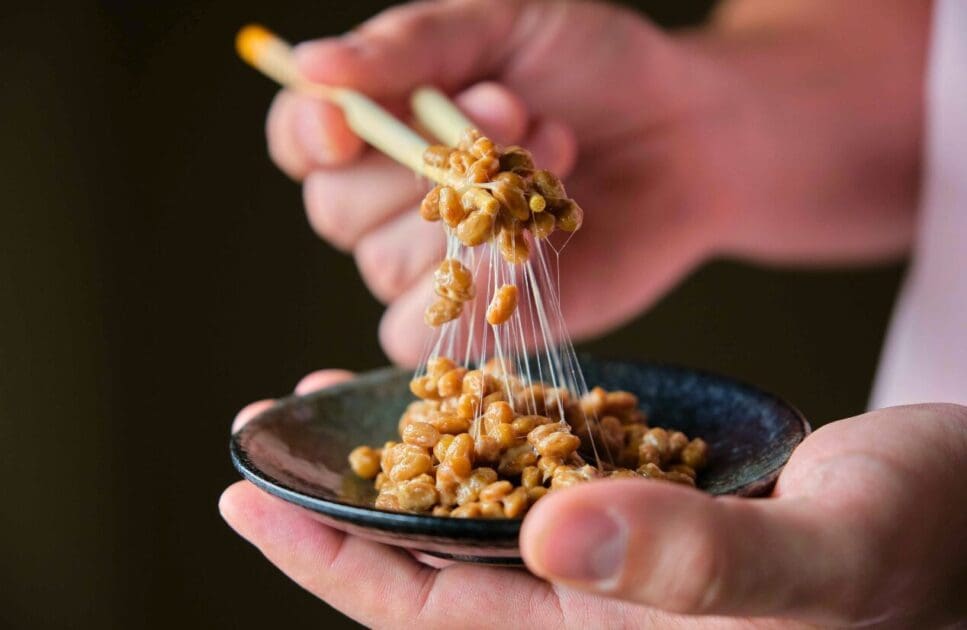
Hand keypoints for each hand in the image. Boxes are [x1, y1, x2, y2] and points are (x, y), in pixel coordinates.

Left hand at [221, 371, 966, 627]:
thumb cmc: (924, 549)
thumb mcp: (821, 558)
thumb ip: (696, 564)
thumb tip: (553, 536)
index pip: (432, 614)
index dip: (334, 560)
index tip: (249, 495)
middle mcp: (598, 605)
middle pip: (432, 557)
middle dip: (343, 497)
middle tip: (272, 425)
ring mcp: (617, 550)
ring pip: (477, 507)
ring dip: (405, 452)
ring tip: (339, 398)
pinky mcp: (644, 498)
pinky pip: (536, 465)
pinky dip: (483, 425)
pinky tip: (457, 386)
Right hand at [263, 0, 928, 365]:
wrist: (687, 137)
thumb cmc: (594, 68)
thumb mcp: (505, 26)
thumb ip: (410, 47)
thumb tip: (309, 66)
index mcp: (386, 119)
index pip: (301, 137)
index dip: (308, 135)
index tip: (343, 125)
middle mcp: (394, 197)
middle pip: (336, 211)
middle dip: (423, 164)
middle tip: (511, 113)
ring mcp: (435, 263)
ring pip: (384, 270)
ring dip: (469, 217)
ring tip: (553, 162)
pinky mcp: (480, 319)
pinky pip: (424, 334)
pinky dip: (471, 297)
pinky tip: (533, 246)